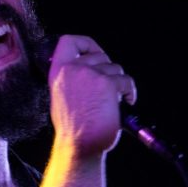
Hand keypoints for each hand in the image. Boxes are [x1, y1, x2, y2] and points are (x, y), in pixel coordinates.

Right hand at [48, 35, 136, 156]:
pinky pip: (126, 81)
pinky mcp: (107, 84)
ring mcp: (90, 75)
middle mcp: (72, 69)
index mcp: (58, 72)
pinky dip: (129, 92)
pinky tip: (124, 104)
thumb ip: (72, 78)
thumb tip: (92, 68)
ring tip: (114, 101)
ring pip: (115, 68)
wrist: (79, 145)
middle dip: (108, 70)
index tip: (94, 53)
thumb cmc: (73, 127)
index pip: (68, 41)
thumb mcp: (62, 95)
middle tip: (109, 88)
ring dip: (119, 83)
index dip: (86, 43)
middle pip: (100, 55)